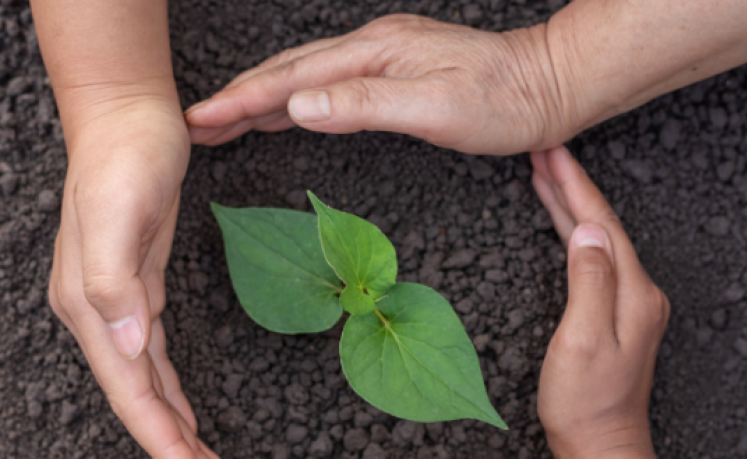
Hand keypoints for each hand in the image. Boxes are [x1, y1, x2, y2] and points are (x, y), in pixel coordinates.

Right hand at [49, 97, 229, 458]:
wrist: (126, 121)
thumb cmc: (122, 160)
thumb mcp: (116, 212)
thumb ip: (113, 281)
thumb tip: (126, 344)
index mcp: (90, 308)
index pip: (132, 393)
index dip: (161, 444)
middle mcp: (101, 317)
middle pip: (142, 402)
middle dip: (175, 453)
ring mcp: (119, 307)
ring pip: (151, 388)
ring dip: (178, 433)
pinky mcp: (141, 293)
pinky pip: (157, 361)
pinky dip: (173, 395)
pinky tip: (186, 419)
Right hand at [184, 14, 579, 154]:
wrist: (550, 85)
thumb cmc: (503, 102)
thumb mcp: (437, 107)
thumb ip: (366, 105)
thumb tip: (299, 108)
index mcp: (375, 53)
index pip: (292, 80)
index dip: (243, 101)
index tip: (201, 119)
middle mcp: (372, 47)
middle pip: (288, 72)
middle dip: (238, 98)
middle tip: (197, 122)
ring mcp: (383, 57)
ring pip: (305, 77)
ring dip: (260, 98)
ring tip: (224, 119)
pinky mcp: (394, 71)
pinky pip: (329, 84)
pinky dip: (295, 99)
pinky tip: (285, 112)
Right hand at [532, 147, 669, 458]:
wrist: (601, 447)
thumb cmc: (585, 403)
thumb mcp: (581, 339)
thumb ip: (589, 280)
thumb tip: (587, 230)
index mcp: (632, 292)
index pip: (602, 223)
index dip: (574, 186)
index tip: (551, 152)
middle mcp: (638, 292)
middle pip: (602, 226)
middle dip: (571, 187)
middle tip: (543, 153)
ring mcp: (630, 304)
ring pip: (598, 240)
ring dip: (571, 207)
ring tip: (546, 177)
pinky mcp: (616, 316)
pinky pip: (595, 261)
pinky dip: (574, 236)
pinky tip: (564, 228)